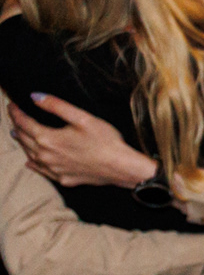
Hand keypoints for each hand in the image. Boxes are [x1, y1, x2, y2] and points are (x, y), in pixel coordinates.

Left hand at [9, 95, 157, 188]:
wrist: (121, 167)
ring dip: (23, 143)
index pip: (24, 123)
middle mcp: (46, 156)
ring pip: (30, 154)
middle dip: (17, 127)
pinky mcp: (63, 178)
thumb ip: (56, 106)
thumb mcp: (82, 117)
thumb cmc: (105, 141)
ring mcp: (54, 169)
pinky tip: (30, 162)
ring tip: (17, 135)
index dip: (16, 113)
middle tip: (15, 118)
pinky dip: (33, 164)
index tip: (11, 105)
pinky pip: (41, 171)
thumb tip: (34, 96)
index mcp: (48, 138)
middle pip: (24, 139)